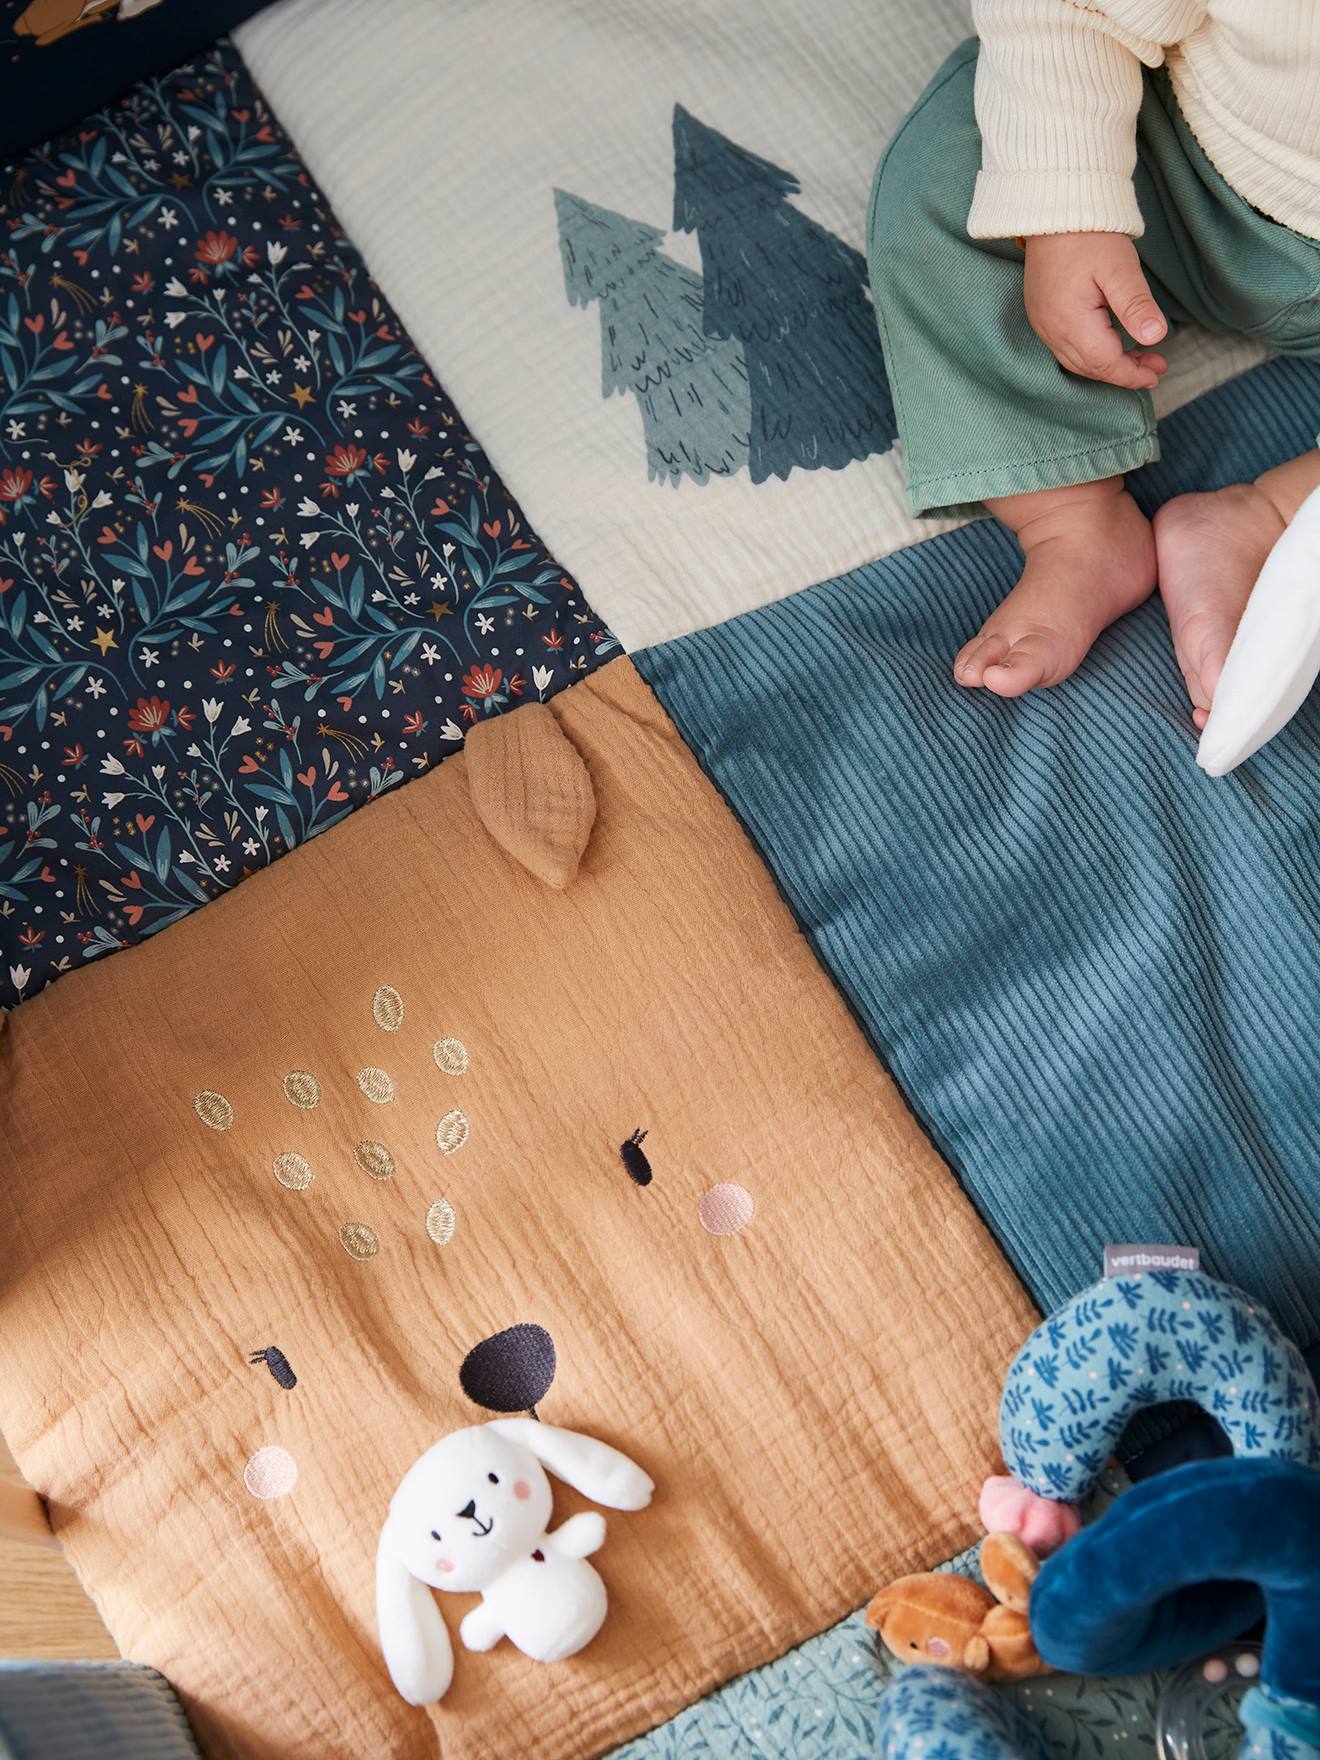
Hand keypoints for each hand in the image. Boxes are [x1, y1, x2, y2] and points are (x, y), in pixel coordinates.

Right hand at [1023, 233, 1167, 389]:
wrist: (1055, 211)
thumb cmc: (1089, 236)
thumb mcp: (1120, 268)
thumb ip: (1136, 305)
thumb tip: (1155, 337)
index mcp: (1070, 322)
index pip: (1105, 363)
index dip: (1132, 374)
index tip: (1158, 372)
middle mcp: (1051, 330)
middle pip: (1091, 368)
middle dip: (1124, 372)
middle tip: (1156, 365)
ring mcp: (1042, 324)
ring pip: (1077, 362)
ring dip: (1108, 365)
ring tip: (1139, 357)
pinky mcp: (1041, 315)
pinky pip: (1066, 349)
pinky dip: (1091, 354)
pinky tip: (1110, 344)